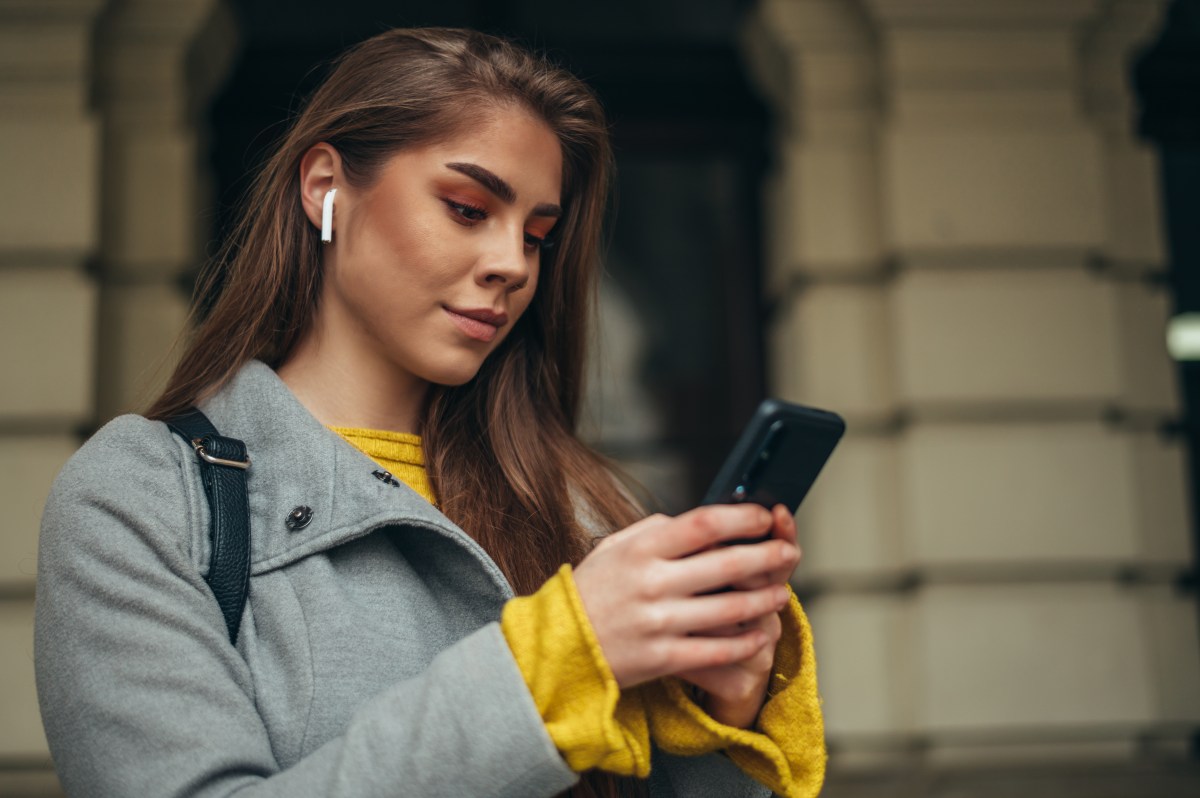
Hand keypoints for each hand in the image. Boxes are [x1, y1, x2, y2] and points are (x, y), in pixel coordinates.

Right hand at [572, 504, 796, 689]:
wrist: (556, 649)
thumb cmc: (589, 594)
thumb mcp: (613, 549)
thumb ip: (654, 530)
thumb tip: (701, 522)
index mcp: (641, 549)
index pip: (704, 523)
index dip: (742, 517)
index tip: (763, 516)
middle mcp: (652, 582)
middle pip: (727, 563)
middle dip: (768, 556)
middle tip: (789, 552)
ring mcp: (659, 622)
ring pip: (730, 609)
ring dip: (764, 600)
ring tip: (781, 592)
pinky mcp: (663, 658)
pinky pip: (717, 650)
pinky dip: (744, 643)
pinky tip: (758, 635)